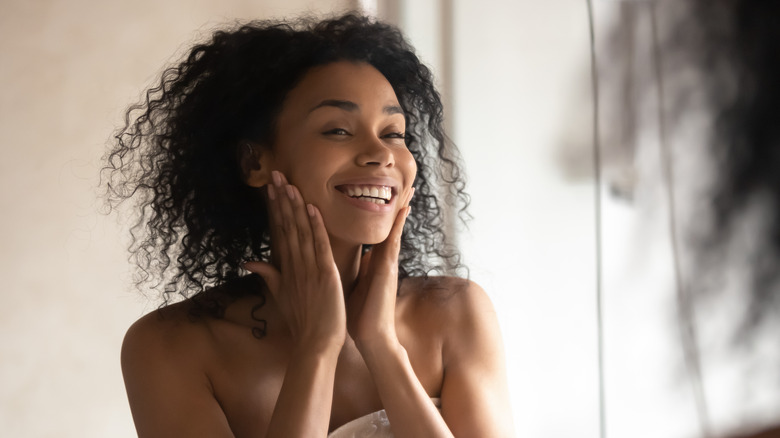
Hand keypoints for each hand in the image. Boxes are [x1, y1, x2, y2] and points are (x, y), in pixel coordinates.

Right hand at [244, 171, 345, 350]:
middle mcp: (294, 265)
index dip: (275, 208)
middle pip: (286, 226)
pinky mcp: (325, 275)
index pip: (279, 232)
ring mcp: (308, 269)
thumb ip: (269, 275)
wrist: (315, 345)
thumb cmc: (302, 322)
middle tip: (276, 174)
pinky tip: (312, 208)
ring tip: (289, 184)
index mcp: (286, 268)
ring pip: (300, 232)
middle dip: (281, 200)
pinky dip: (315, 227)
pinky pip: (319, 246)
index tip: (271, 187)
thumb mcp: (281, 296)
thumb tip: (250, 261)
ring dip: (295, 207)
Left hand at [346, 187, 413, 348]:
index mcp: (371, 262)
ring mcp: (388, 263)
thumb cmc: (358, 315)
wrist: (370, 337)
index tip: (380, 192)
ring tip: (409, 188)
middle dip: (396, 205)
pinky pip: (394, 241)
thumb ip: (347, 270)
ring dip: (401, 208)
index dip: (378, 212)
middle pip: (389, 226)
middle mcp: (382, 259)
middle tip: (404, 182)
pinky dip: (398, 225)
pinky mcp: (388, 270)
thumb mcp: (349, 286)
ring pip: (395, 229)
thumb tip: (337, 259)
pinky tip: (403, 209)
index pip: (375, 232)